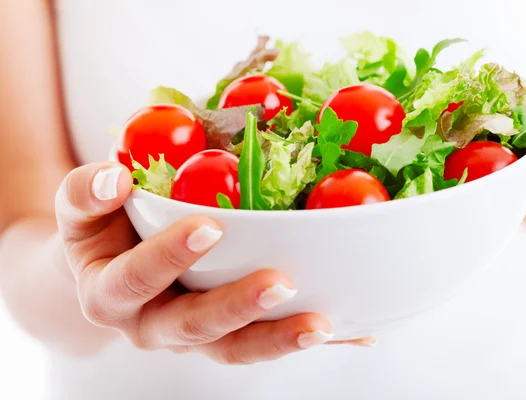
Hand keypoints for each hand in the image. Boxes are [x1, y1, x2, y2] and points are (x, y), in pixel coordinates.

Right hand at [55, 162, 337, 363]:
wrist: (109, 268)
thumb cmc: (103, 231)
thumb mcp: (81, 208)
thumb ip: (87, 192)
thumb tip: (115, 176)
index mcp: (112, 293)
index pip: (135, 279)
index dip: (168, 257)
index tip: (208, 226)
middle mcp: (152, 325)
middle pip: (192, 327)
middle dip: (236, 307)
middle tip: (279, 282)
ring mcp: (193, 337)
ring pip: (235, 349)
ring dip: (278, 339)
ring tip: (322, 323)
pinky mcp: (228, 337)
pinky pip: (268, 343)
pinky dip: (308, 340)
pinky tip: (356, 333)